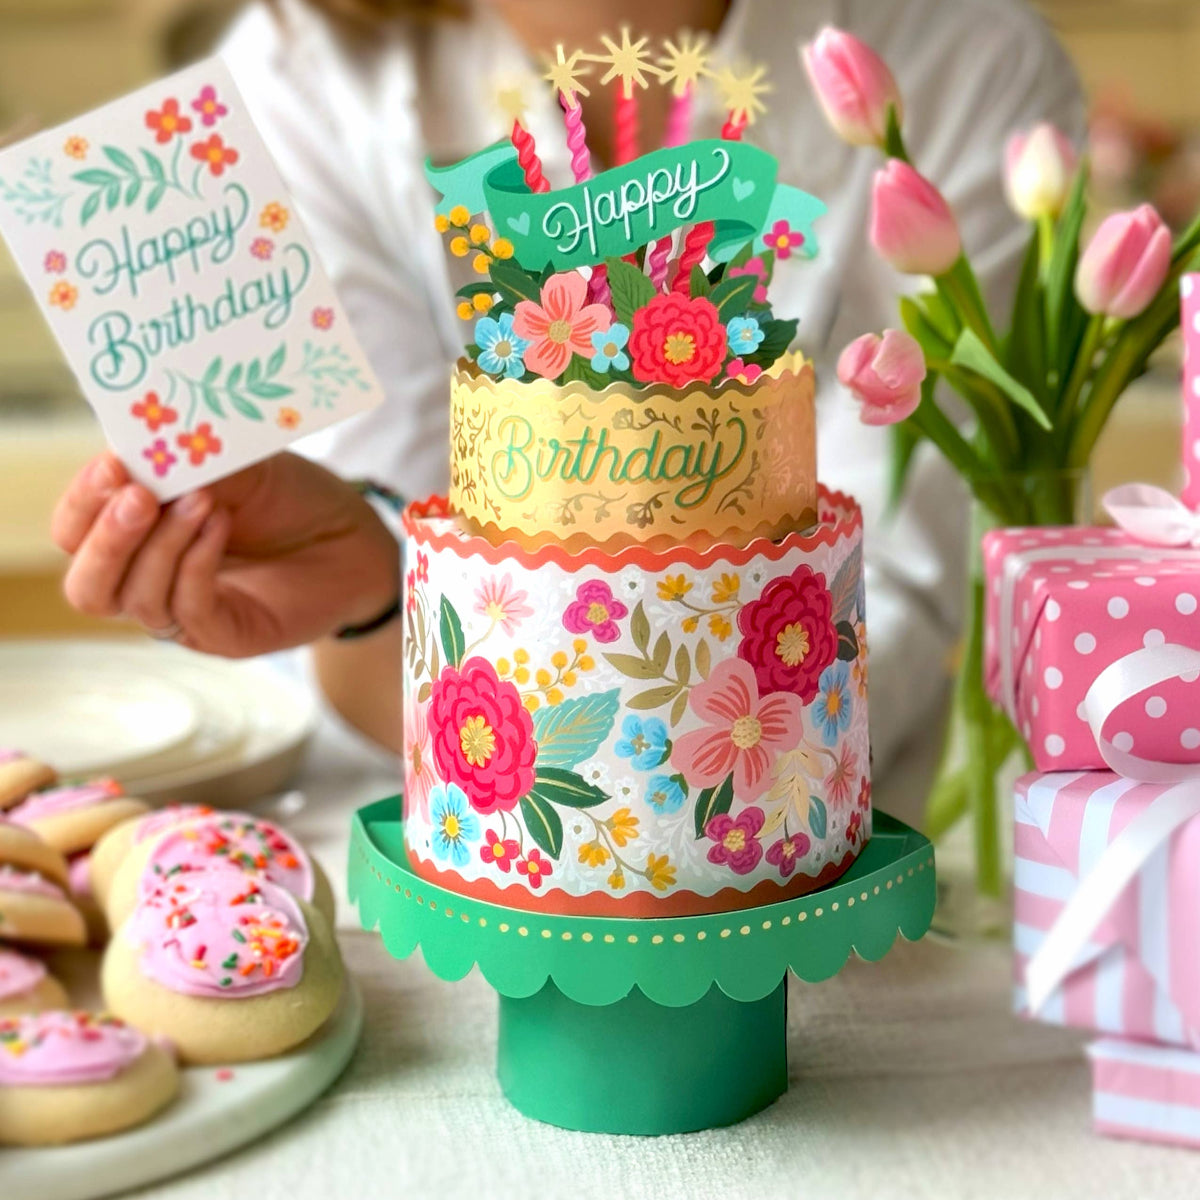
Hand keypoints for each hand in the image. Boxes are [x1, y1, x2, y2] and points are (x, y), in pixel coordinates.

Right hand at [51, 451, 399, 657]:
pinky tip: (219, 526)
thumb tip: (139, 453)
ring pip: (133, 600)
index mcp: (136, 532)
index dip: (84, 501)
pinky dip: (196, 565)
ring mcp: (184, 613)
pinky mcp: (224, 636)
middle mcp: (148, 579)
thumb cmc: (289, 498)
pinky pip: (187, 610)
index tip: (113, 464)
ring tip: (205, 502)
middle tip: (140, 496)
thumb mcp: (236, 465)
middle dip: (106, 538)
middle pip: (87, 583)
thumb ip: (187, 462)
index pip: (75, 531)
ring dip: (162, 546)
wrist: (354, 537)